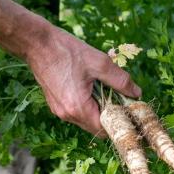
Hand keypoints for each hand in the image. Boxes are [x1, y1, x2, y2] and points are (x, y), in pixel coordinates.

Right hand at [25, 27, 141, 135]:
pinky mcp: (56, 104)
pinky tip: (90, 86)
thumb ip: (120, 80)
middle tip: (120, 97)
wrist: (37, 43)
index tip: (129, 110)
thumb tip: (136, 93)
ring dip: (98, 108)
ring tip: (103, 88)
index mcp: (78, 107)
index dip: (119, 122)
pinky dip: (87, 104)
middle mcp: (67, 115)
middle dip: (110, 115)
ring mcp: (59, 111)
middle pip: (96, 127)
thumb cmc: (66, 51)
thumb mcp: (99, 63)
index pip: (104, 130)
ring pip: (86, 120)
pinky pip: (77, 111)